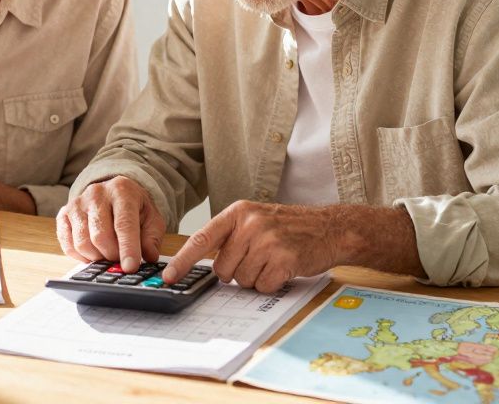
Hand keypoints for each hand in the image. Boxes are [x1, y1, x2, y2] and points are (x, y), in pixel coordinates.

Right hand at [56, 176, 164, 271]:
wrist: (113, 192)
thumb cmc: (134, 208)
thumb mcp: (151, 218)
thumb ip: (151, 237)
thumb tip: (149, 256)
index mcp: (122, 191)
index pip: (124, 224)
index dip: (128, 248)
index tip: (130, 267)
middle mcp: (96, 194)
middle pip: (100, 236)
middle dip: (112, 255)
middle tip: (119, 259)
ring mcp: (77, 203)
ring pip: (82, 242)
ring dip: (96, 257)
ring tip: (107, 255)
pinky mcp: (64, 214)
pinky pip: (68, 244)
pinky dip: (80, 256)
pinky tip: (92, 254)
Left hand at [162, 201, 344, 292]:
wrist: (330, 228)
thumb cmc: (290, 227)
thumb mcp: (256, 220)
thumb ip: (230, 236)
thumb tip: (204, 264)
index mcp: (238, 212)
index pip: (201, 239)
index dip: (182, 260)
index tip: (168, 276)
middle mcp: (250, 224)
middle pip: (222, 269)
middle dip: (236, 272)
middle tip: (257, 260)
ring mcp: (268, 241)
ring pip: (242, 280)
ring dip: (256, 278)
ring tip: (272, 261)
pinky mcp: (284, 259)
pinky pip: (263, 286)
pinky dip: (272, 283)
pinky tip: (283, 268)